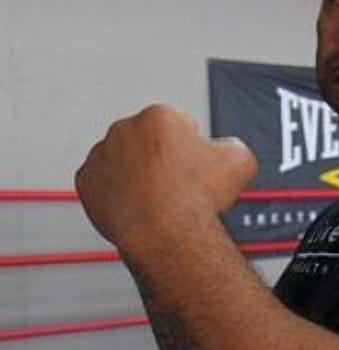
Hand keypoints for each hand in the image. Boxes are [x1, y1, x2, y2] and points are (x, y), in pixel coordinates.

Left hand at [75, 104, 257, 249]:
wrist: (167, 233)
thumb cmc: (199, 197)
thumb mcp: (241, 160)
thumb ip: (231, 145)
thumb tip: (226, 149)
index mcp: (160, 116)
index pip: (179, 124)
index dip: (192, 146)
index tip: (195, 165)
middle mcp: (125, 129)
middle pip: (148, 140)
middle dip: (161, 156)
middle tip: (178, 183)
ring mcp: (101, 154)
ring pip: (124, 159)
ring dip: (138, 173)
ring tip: (158, 198)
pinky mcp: (86, 180)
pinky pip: (103, 181)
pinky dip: (117, 191)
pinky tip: (138, 204)